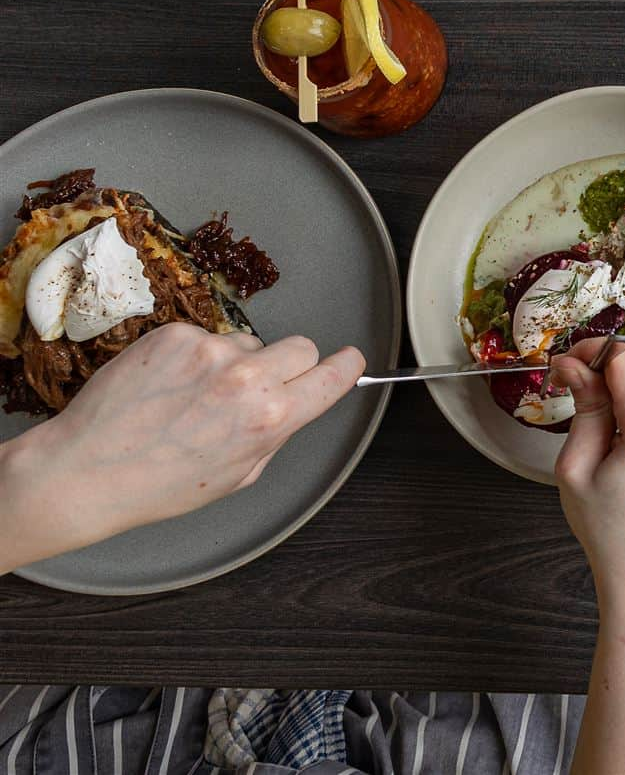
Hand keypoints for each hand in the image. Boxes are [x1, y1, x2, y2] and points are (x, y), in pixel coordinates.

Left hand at [0, 324, 362, 568]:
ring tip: (192, 397)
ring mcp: (208, 351)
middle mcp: (246, 378)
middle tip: (257, 389)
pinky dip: (193, 356)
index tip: (347, 361)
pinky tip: (167, 385)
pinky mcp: (174, 335)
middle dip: (288, 365)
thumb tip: (295, 402)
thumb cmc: (156, 484)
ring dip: (233, 362)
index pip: (334, 373)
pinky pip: (205, 336)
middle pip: (301, 346)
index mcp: (270, 419)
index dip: (344, 367)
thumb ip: (275, 432)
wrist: (84, 470)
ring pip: (249, 342)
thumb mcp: (238, 474)